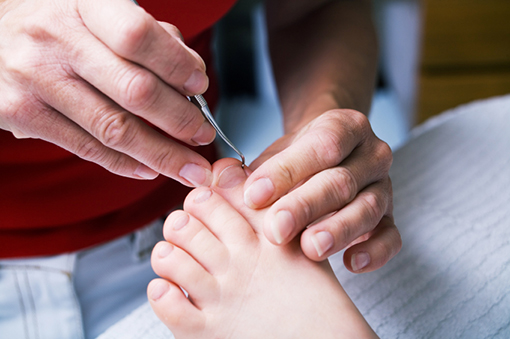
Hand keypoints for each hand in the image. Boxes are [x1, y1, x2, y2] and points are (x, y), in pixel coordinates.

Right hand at [0, 0, 214, 185]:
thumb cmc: (64, 24)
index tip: (201, 86)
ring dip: (162, 155)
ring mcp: (34, 78)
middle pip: (135, 91)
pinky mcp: (20, 114)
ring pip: (114, 129)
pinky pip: (87, 148)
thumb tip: (193, 79)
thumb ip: (151, 38)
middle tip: (203, 136)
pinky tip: (150, 169)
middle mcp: (55, 39)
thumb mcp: (104, 12)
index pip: (139, 36)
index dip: (178, 66)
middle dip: (181, 121)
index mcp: (84, 4)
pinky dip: (126, 163)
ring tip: (189, 167)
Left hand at [244, 109, 401, 272]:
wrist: (331, 157)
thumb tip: (219, 178)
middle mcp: (371, 154)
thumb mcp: (275, 154)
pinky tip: (351, 264)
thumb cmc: (299, 159)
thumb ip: (250, 167)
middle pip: (342, 180)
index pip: (321, 145)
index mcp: (345, 127)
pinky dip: (374, 252)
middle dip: (306, 206)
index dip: (288, 171)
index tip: (254, 195)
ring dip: (338, 230)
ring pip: (368, 208)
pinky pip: (391, 236)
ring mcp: (384, 186)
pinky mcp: (390, 217)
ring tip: (311, 249)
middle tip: (276, 231)